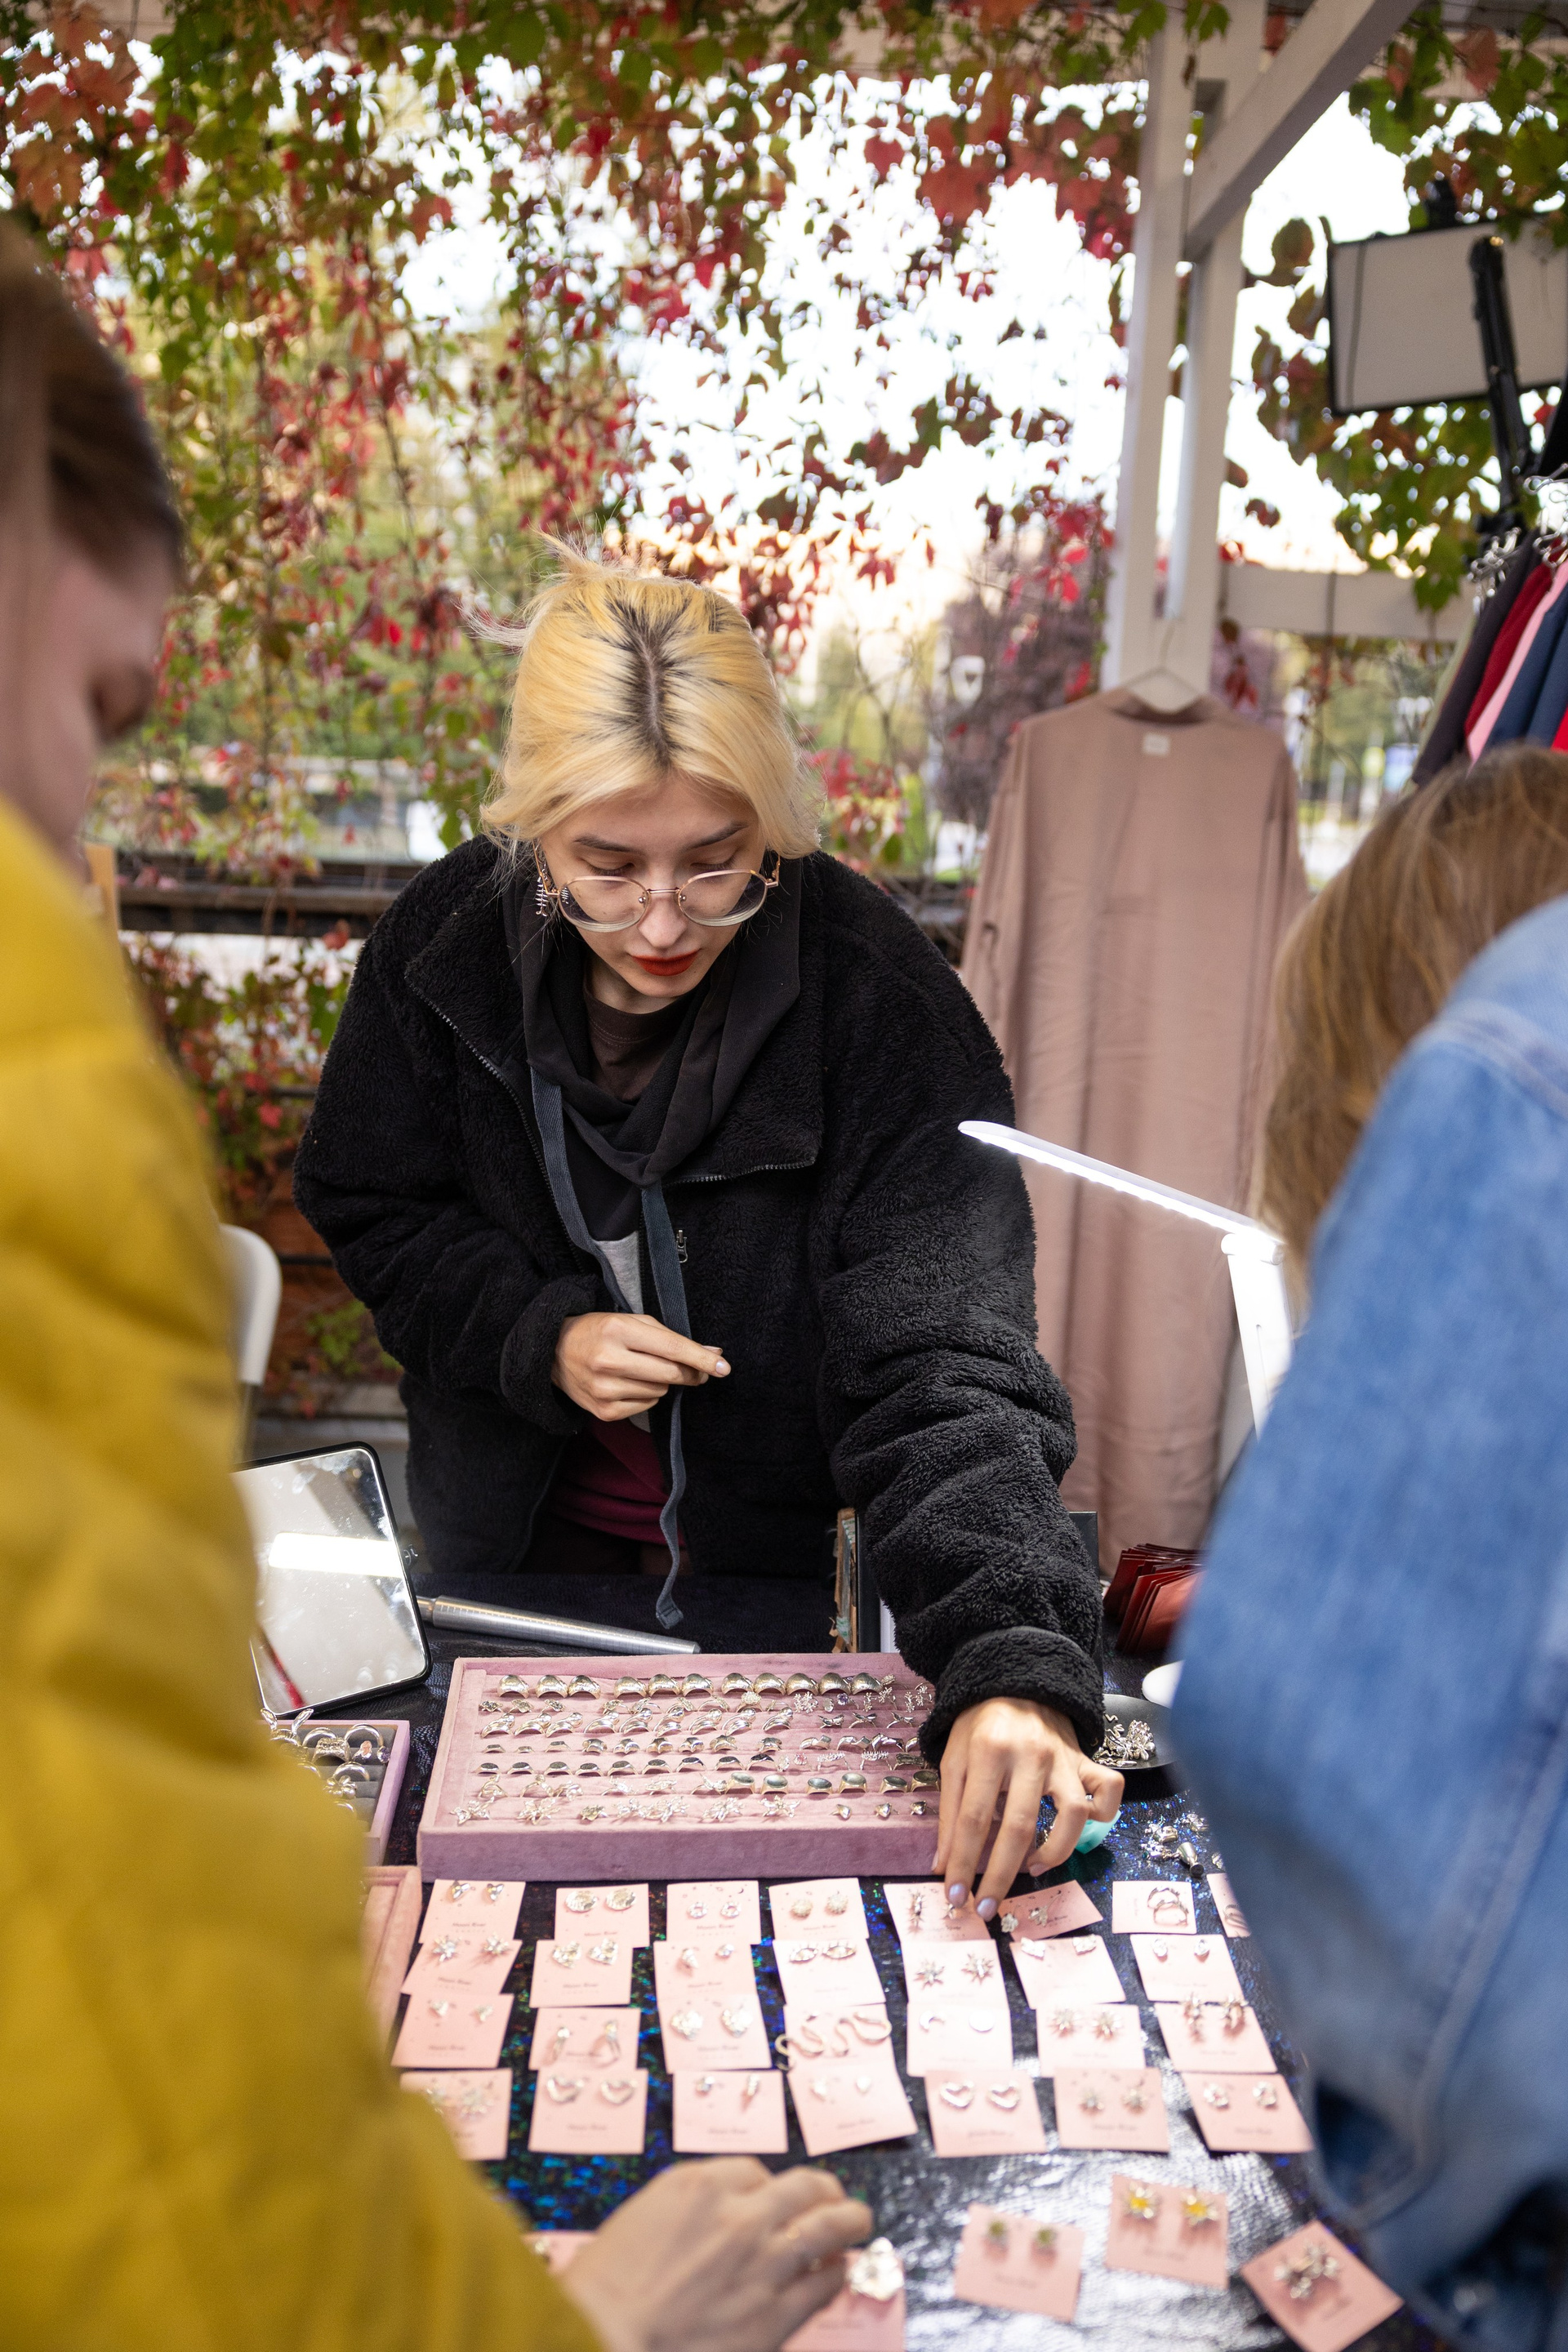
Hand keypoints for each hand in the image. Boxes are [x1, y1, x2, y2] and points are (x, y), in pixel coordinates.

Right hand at [553, 1312, 728, 1420]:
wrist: (554, 1353)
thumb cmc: (599, 1332)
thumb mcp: (631, 1322)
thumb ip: (671, 1337)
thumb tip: (713, 1355)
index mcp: (617, 1331)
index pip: (671, 1348)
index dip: (700, 1359)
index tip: (723, 1367)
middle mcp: (609, 1361)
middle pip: (670, 1374)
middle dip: (689, 1372)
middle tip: (695, 1370)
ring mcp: (604, 1390)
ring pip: (660, 1391)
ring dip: (661, 1382)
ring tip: (641, 1369)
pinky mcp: (603, 1411)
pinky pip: (646, 1407)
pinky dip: (647, 1396)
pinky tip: (630, 1383)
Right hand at [556, 2158, 872, 2351]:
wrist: (605, 2337)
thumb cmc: (609, 2285)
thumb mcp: (645, 2215)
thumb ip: (693, 2206)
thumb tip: (725, 2209)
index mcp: (704, 2185)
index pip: (755, 2171)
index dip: (765, 2187)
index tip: (769, 2199)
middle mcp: (743, 2215)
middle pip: (807, 2186)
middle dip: (824, 2190)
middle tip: (832, 2197)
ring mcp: (765, 2264)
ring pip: (831, 2227)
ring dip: (849, 2220)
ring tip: (857, 2221)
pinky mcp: (777, 2315)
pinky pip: (825, 2284)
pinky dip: (834, 2274)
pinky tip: (833, 2274)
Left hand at [933, 1698, 1122, 1915]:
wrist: (1014, 1680)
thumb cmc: (978, 1725)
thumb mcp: (953, 1759)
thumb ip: (950, 1813)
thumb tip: (943, 1866)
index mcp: (989, 1752)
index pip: (975, 1819)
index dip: (965, 1863)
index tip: (956, 1898)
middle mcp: (1030, 1755)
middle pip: (1020, 1826)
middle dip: (1001, 1875)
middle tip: (987, 1906)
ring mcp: (1063, 1757)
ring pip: (1073, 1813)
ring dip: (1054, 1851)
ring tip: (1032, 1868)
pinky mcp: (1086, 1759)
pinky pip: (1108, 1790)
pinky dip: (1102, 1813)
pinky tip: (1078, 1830)